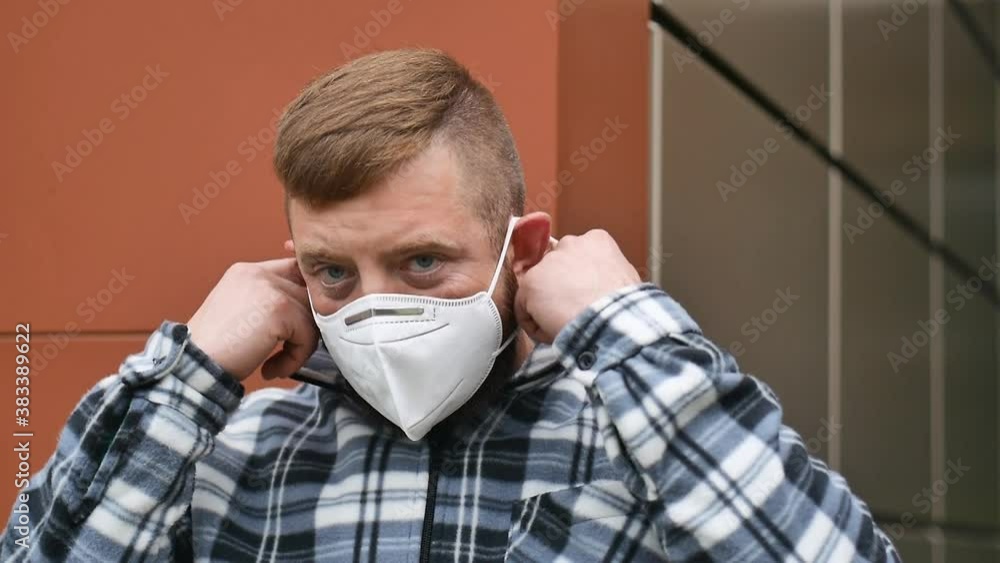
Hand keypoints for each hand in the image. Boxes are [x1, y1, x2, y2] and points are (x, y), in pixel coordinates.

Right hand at [186, 258, 317, 381]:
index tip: (315, 307)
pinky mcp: (279, 309)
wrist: (193, 364)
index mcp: (247, 272)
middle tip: (288, 352)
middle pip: (307, 294)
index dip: (308, 288)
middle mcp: (259, 274)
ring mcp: (270, 289)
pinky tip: (271, 369)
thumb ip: (269, 305)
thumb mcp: (240, 314)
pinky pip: (307, 335)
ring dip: (300, 347)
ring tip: (275, 365)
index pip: (293, 268)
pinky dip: (295, 358)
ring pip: (311, 315)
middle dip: (305, 327)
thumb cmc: (213, 349)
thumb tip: (305, 311)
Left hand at [514, 229, 639, 343]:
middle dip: (559, 289)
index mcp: (596, 240)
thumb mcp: (624, 278)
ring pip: (539, 290)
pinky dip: (536, 325)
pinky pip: (525, 309)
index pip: (575, 257)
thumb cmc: (624, 307)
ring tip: (566, 324)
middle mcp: (570, 243)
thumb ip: (605, 273)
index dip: (576, 280)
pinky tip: (553, 331)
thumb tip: (598, 284)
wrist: (613, 319)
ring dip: (547, 308)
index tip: (582, 296)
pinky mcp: (531, 283)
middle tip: (572, 311)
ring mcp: (548, 262)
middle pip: (554, 269)